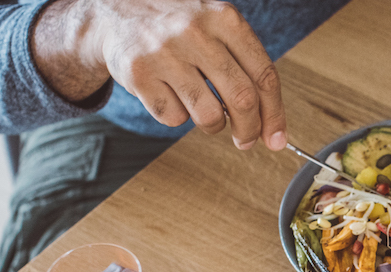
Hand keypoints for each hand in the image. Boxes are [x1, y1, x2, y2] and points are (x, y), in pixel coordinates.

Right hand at [36, 0, 286, 149]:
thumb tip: (272, 127)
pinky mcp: (139, 73)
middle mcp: (196, 31)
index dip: (275, 115)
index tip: (276, 139)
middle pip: (242, 99)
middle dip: (250, 129)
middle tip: (247, 141)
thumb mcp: (216, 28)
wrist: (114, 11)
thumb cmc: (177, 26)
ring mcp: (165, 52)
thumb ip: (246, 66)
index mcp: (224, 18)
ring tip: (207, 113)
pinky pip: (173, 117)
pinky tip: (170, 94)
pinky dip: (178, 116)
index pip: (264, 76)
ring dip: (214, 126)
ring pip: (209, 115)